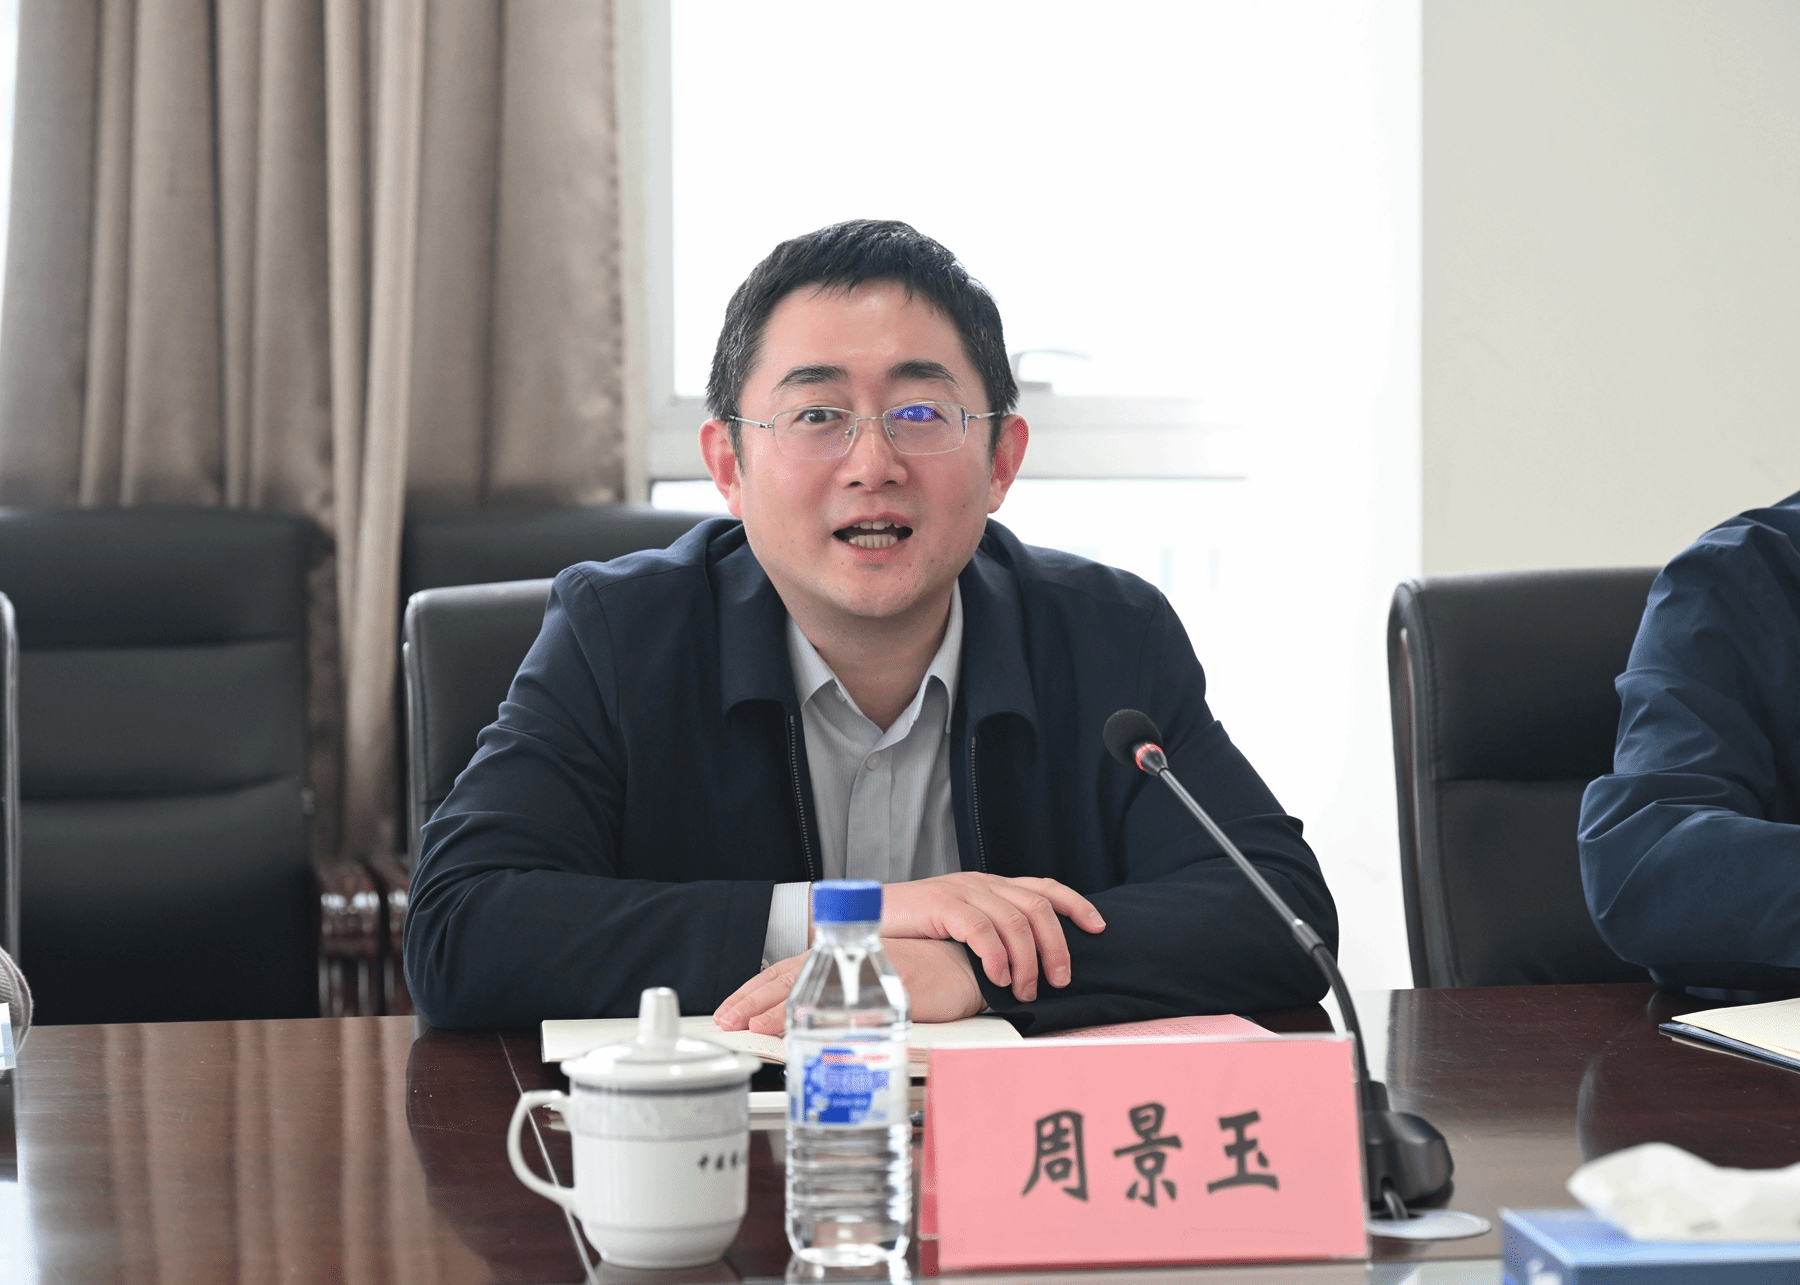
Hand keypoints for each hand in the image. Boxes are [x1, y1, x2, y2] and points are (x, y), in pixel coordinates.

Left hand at [712, 938, 984, 1035]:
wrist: (969, 966)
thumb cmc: (926, 977)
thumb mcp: (876, 986)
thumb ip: (844, 999)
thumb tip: (807, 1023)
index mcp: (840, 961)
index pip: (786, 974)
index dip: (755, 992)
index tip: (730, 1012)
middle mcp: (848, 964)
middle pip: (790, 979)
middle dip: (754, 1002)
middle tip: (726, 1022)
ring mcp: (868, 973)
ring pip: (813, 988)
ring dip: (778, 1009)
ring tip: (751, 1028)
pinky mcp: (890, 988)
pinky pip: (852, 1005)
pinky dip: (826, 1017)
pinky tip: (804, 1028)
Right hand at [880, 873, 1104, 1001]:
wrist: (863, 918)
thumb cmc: (911, 931)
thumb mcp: (959, 930)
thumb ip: (990, 937)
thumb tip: (1029, 966)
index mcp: (990, 887)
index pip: (1045, 888)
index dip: (1076, 905)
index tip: (1099, 928)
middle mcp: (981, 884)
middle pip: (1038, 907)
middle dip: (1057, 946)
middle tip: (1058, 980)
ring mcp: (962, 891)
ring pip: (1015, 921)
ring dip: (1028, 961)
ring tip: (1025, 989)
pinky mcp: (941, 903)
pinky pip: (982, 929)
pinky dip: (997, 957)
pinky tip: (998, 979)